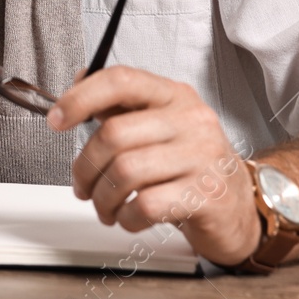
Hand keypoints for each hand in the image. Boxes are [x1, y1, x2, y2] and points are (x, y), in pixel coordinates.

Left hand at [48, 65, 261, 265]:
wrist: (241, 206)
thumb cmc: (192, 164)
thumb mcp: (161, 126)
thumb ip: (121, 106)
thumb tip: (77, 84)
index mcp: (174, 95)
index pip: (121, 81)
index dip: (80, 98)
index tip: (56, 119)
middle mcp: (191, 120)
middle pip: (113, 134)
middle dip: (84, 166)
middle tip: (81, 185)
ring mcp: (202, 158)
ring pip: (125, 172)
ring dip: (102, 197)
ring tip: (104, 206)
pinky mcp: (206, 196)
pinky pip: (146, 205)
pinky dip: (126, 217)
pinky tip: (129, 218)